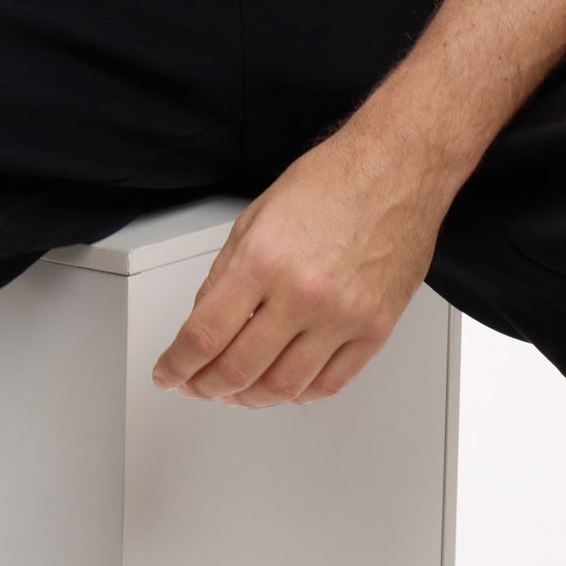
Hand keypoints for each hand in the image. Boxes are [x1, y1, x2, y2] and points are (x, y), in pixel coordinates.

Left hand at [149, 119, 445, 407]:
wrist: (396, 167)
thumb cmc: (332, 180)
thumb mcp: (257, 215)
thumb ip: (225, 273)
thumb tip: (205, 321)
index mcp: (263, 258)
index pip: (204, 334)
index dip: (177, 365)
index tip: (169, 373)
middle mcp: (301, 293)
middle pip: (238, 370)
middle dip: (205, 387)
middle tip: (195, 385)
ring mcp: (342, 316)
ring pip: (283, 388)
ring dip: (249, 398)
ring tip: (236, 391)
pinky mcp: (375, 328)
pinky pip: (330, 384)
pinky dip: (300, 395)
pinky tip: (285, 387)